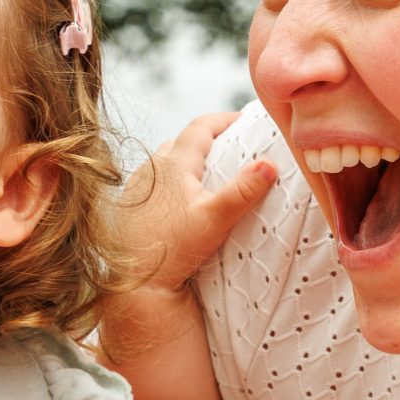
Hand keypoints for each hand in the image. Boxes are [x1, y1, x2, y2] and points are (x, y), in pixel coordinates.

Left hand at [115, 113, 276, 298]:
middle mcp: (152, 167)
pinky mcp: (129, 204)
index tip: (244, 120)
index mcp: (174, 163)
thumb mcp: (215, 220)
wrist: (134, 281)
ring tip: (208, 172)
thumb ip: (242, 191)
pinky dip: (171, 179)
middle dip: (208, 139)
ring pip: (166, 160)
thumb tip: (270, 164)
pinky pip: (153, 180)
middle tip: (231, 146)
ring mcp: (138, 185)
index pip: (201, 126)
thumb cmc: (174, 249)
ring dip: (188, 159)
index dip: (224, 119)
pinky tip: (180, 199)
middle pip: (183, 141)